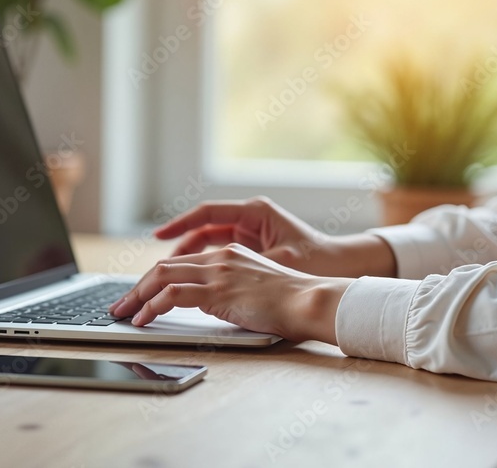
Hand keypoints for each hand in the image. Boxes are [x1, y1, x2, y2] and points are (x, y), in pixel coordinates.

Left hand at [109, 243, 352, 342]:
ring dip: (136, 297)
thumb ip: (231, 290)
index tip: (140, 293)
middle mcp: (219, 258)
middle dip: (136, 287)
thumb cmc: (291, 301)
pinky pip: (172, 296)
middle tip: (120, 304)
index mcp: (228, 254)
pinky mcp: (217, 291)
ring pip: (161, 277)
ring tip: (123, 313)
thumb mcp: (256, 288)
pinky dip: (151, 307)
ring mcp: (217, 273)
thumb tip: (211, 305)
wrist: (309, 300)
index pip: (180, 263)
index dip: (154, 278)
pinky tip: (143, 319)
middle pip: (164, 267)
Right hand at [154, 196, 396, 277]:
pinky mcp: (252, 250)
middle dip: (176, 248)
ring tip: (165, 280)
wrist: (341, 268)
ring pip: (207, 244)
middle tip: (156, 268)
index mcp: (255, 212)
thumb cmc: (317, 261)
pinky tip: (188, 284)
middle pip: (202, 230)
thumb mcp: (279, 262)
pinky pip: (218, 255)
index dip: (179, 225)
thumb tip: (214, 276)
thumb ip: (246, 266)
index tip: (158, 237)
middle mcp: (249, 219)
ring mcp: (250, 234)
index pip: (207, 214)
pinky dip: (202, 267)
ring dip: (186, 261)